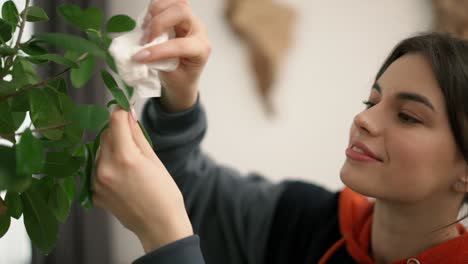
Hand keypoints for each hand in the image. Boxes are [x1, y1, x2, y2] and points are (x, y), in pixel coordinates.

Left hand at [93, 107, 192, 252]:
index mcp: (125, 158)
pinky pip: (96, 168)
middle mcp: (106, 169)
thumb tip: (127, 113)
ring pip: (99, 151)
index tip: (126, 109)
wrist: (159, 225)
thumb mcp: (154, 159)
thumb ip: (137, 134)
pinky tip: (123, 176)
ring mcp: (97, 182)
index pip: (115, 120)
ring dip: (111, 149)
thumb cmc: (164, 194)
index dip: (121, 111)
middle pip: (105, 135)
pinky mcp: (93, 192)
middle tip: (134, 141)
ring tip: (130, 164)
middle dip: (118, 132)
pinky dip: (107, 166)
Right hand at [133, 0, 210, 112]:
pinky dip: (154, 8)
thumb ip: (160, 62)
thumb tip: (142, 51)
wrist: (184, 76)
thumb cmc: (181, 77)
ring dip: (155, 13)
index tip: (140, 57)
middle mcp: (198, 30)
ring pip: (174, 3)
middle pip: (181, 11)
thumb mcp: (171, 76)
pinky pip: (167, 2)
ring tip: (145, 30)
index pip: (181, 44)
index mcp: (201, 49)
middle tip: (145, 39)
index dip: (158, 50)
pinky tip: (148, 23)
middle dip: (158, 23)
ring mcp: (190, 20)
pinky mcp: (179, 15)